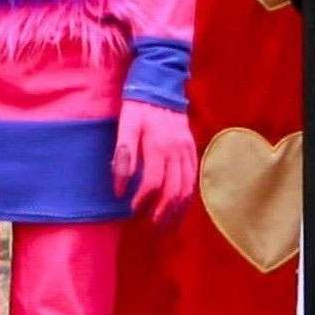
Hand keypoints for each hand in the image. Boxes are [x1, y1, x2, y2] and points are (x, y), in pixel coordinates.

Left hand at [114, 99, 197, 223]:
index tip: (132, 212)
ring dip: (178, 211)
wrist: (161, 84)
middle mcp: (177, 152)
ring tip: (168, 227)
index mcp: (159, 147)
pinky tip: (181, 207)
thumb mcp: (125, 126)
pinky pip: (194, 178)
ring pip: (188, 188)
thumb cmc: (138, 106)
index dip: (142, 202)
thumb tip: (120, 188)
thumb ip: (123, 156)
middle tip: (152, 230)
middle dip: (163, 214)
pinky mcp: (192, 149)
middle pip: (174, 191)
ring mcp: (188, 151)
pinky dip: (189, 197)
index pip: (153, 184)